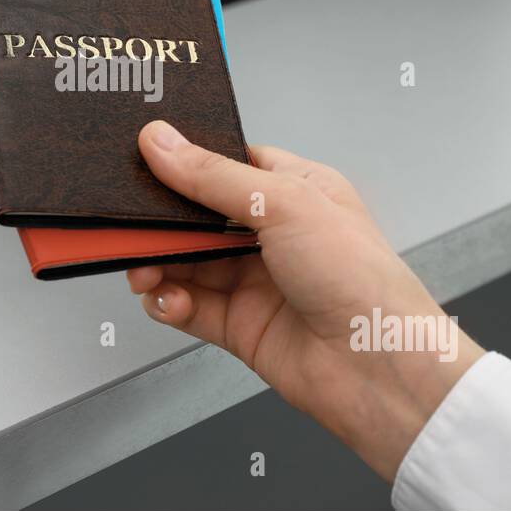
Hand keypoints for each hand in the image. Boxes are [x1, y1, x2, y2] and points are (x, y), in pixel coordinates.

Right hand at [128, 120, 484, 481]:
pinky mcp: (239, 324)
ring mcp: (255, 280)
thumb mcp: (284, 204)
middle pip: (196, 215)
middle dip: (161, 220)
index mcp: (296, 190)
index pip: (227, 164)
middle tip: (131, 223)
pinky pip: (187, 306)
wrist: (378, 368)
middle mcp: (273, 233)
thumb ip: (213, 176)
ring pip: (185, 261)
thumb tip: (162, 142)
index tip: (145, 159)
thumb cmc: (362, 279)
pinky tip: (168, 299)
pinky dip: (168, 301)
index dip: (186, 161)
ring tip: (144, 269)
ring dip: (157, 262)